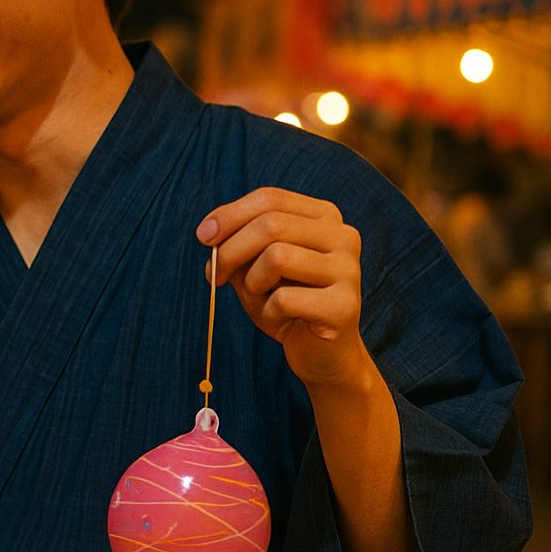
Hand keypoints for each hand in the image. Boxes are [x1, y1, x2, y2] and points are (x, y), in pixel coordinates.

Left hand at [197, 187, 366, 388]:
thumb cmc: (285, 303)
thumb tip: (210, 231)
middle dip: (230, 250)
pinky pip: (284, 298)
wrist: (321, 353)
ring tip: (260, 298)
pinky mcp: (345, 306)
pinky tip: (279, 320)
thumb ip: (236, 242)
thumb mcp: (253, 266)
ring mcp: (349, 270)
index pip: (270, 198)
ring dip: (252, 282)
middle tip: (216, 276)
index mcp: (324, 217)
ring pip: (277, 257)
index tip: (203, 237)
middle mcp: (343, 236)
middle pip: (271, 224)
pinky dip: (267, 311)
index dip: (230, 215)